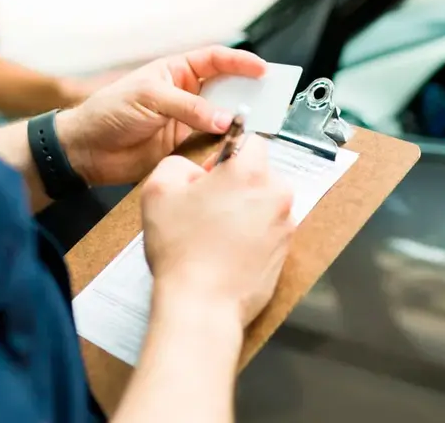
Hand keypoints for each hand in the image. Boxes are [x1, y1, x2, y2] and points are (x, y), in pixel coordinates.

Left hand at [57, 46, 265, 185]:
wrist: (87, 150)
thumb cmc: (110, 112)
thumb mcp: (150, 99)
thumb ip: (189, 108)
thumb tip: (225, 119)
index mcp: (177, 72)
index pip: (215, 60)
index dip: (240, 62)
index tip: (263, 69)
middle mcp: (187, 94)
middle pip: (226, 89)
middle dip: (248, 92)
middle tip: (272, 99)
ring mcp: (188, 121)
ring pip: (223, 117)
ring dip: (240, 121)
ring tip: (260, 124)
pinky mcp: (185, 147)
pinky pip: (213, 143)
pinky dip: (226, 145)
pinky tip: (237, 146)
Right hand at [140, 136, 294, 326]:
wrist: (202, 304)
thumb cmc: (182, 250)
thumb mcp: (158, 190)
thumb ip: (177, 164)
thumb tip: (194, 170)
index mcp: (251, 173)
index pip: (252, 141)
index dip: (227, 155)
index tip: (211, 175)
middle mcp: (276, 195)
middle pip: (261, 175)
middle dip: (238, 185)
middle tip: (208, 208)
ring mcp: (285, 225)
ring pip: (265, 204)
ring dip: (246, 211)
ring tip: (216, 235)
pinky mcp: (286, 252)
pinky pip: (269, 231)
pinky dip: (253, 236)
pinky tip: (228, 252)